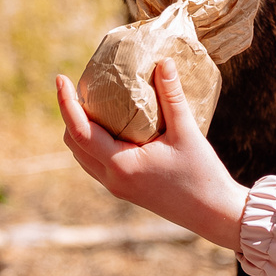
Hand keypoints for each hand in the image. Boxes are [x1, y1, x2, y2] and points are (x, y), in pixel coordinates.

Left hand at [55, 61, 248, 251]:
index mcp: (121, 166)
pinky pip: (97, 164)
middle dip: (70, 115)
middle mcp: (113, 179)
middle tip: (78, 88)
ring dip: (80, 130)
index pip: (80, 131)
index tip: (61, 78)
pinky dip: (94, 142)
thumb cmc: (202, 175)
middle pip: (74, 144)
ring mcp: (117, 187)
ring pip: (83, 156)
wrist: (214, 214)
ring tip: (91, 104)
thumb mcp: (186, 132)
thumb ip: (172, 96)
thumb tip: (164, 61)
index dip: (66, 103)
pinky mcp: (126, 190)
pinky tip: (112, 126)